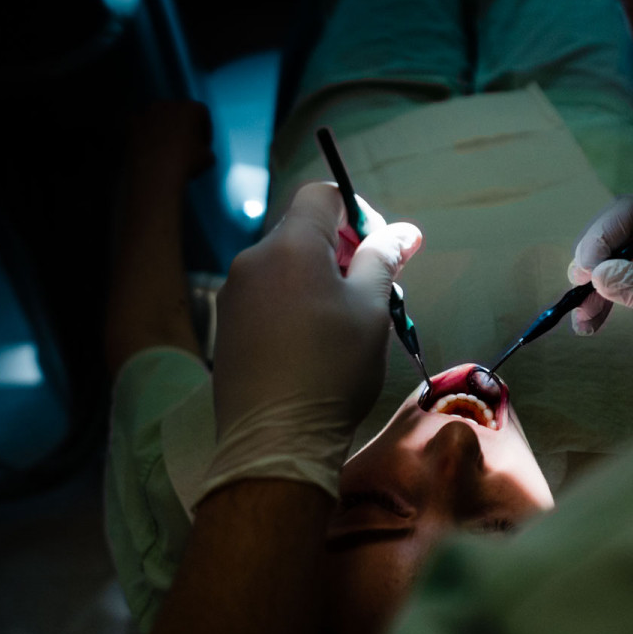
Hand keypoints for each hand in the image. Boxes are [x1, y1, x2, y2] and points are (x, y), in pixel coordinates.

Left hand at [124, 101, 215, 186]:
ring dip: (162, 126)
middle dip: (182, 124)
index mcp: (190, 108)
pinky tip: (148, 147)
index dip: (205, 129)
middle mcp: (168, 104)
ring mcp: (147, 111)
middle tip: (184, 143)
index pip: (202, 113)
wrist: (155, 172)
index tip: (204, 144)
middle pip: (178, 111)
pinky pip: (140, 124)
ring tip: (164, 145)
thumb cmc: (187, 162)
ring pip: (158, 115)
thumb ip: (206, 148)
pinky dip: (144, 132)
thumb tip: (202, 151)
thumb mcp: (208, 158)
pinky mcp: (131, 122)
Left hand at [202, 183, 421, 501]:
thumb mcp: (371, 310)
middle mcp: (253, 260)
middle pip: (303, 231)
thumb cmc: (333, 369)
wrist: (276, 438)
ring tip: (346, 327)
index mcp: (290, 246)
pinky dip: (295, 305)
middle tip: (373, 295)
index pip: (322, 195)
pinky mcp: (227, 326)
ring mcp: (234, 294)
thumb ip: (384, 260)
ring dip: (319, 281)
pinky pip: (267, 296)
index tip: (381, 252)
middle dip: (343, 252)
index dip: (358, 213)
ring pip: (285, 266)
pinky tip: (314, 347)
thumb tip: (404, 231)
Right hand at [569, 195, 632, 368]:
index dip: (602, 236)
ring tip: (582, 323)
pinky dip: (608, 300)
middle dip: (593, 264)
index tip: (584, 271)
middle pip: (619, 236)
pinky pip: (626, 283)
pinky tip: (594, 321)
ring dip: (595, 288)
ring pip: (617, 262)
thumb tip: (599, 274)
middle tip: (575, 295)